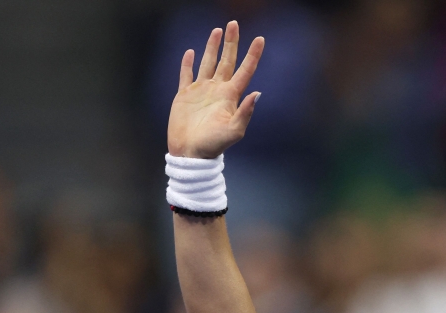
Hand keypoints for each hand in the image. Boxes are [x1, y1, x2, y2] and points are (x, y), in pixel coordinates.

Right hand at [167, 21, 263, 158]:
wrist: (191, 154)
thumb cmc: (214, 146)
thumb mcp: (234, 131)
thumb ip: (246, 112)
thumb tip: (258, 92)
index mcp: (230, 97)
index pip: (245, 70)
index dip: (252, 55)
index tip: (260, 39)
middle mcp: (217, 90)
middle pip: (227, 61)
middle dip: (231, 43)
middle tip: (234, 24)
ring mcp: (201, 91)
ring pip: (208, 63)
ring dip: (212, 47)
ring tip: (218, 31)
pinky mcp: (185, 95)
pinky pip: (186, 75)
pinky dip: (188, 63)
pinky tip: (190, 52)